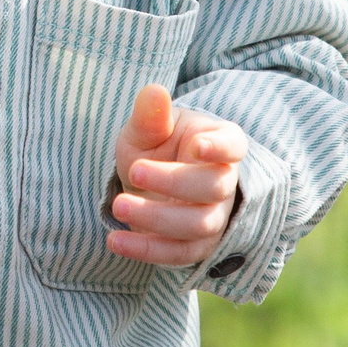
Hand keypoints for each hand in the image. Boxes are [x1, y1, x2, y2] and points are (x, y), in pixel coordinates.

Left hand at [107, 84, 246, 268]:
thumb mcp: (147, 129)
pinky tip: (115, 241)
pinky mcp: (196, 246)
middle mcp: (224, 181)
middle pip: (214, 187)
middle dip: (174, 181)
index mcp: (219, 143)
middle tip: (134, 171)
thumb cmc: (155, 148)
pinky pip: (179, 254)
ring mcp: (214, 216)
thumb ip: (151, 115)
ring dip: (157, 218)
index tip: (196, 146)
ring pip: (199, 225)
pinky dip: (147, 250)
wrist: (148, 182)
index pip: (232, 145)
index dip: (219, 148)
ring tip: (118, 206)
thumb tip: (154, 92)